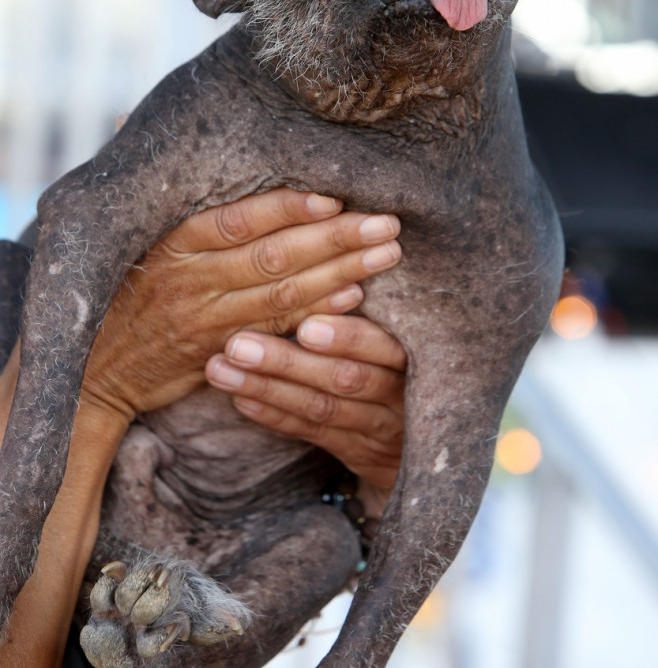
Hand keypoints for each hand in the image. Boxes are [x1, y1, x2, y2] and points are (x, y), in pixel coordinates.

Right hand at [82, 189, 400, 423]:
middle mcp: (193, 280)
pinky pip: (278, 331)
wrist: (93, 370)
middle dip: (337, 238)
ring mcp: (209, 320)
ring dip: (342, 273)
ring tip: (388, 253)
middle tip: (387, 223)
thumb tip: (125, 117)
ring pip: (285, 294)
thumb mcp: (120, 231)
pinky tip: (357, 297)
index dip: (288, 208)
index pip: (238, 220)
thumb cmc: (118, 287)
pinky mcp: (221, 354)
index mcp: (172, 242)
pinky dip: (318, 313)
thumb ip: (148, 183)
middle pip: (275, 256)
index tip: (335, 195)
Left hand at [206, 314, 405, 496]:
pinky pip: (311, 432)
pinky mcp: (358, 452)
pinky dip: (274, 415)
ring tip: (221, 366)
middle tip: (238, 344)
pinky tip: (239, 399)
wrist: (425, 432)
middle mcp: (400, 395)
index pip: (383, 347)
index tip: (305, 323)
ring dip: (267, 386)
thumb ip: (372, 305)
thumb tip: (328, 259)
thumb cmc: (404, 359)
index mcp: (415, 358)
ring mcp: (378, 429)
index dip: (347, 338)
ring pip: (320, 408)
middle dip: (288, 362)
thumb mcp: (403, 334)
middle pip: (345, 380)